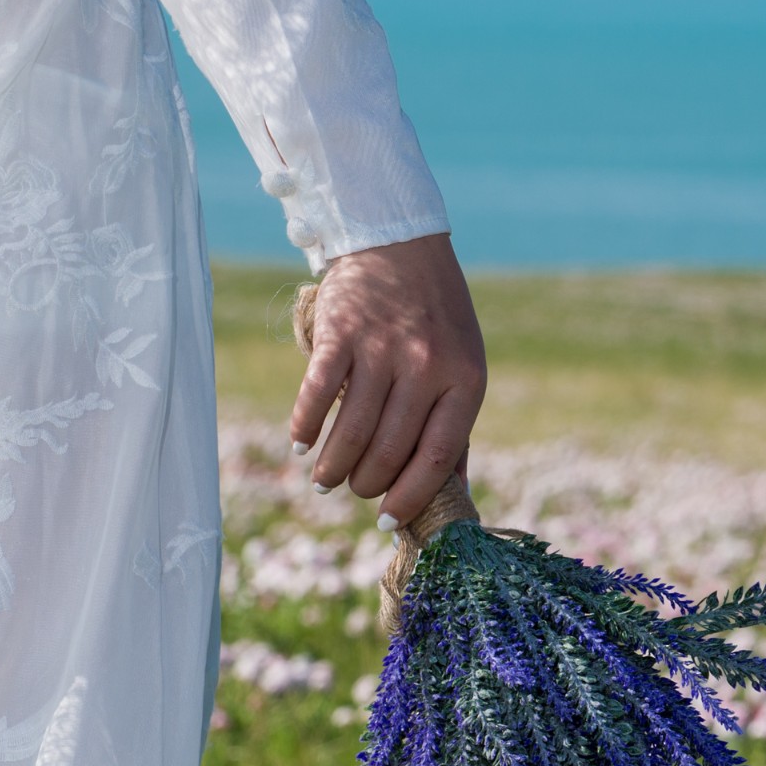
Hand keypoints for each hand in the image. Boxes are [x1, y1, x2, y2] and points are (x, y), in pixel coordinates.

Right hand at [289, 231, 486, 529]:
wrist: (401, 244)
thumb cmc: (437, 319)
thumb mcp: (464, 366)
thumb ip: (455, 426)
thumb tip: (458, 495)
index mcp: (465, 380)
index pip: (437, 456)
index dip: (410, 496)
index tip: (388, 521)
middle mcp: (426, 366)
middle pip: (389, 449)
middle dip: (367, 483)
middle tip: (355, 490)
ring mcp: (382, 348)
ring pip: (351, 430)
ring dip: (332, 466)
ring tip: (325, 480)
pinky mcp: (340, 332)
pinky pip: (317, 394)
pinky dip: (305, 427)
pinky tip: (300, 444)